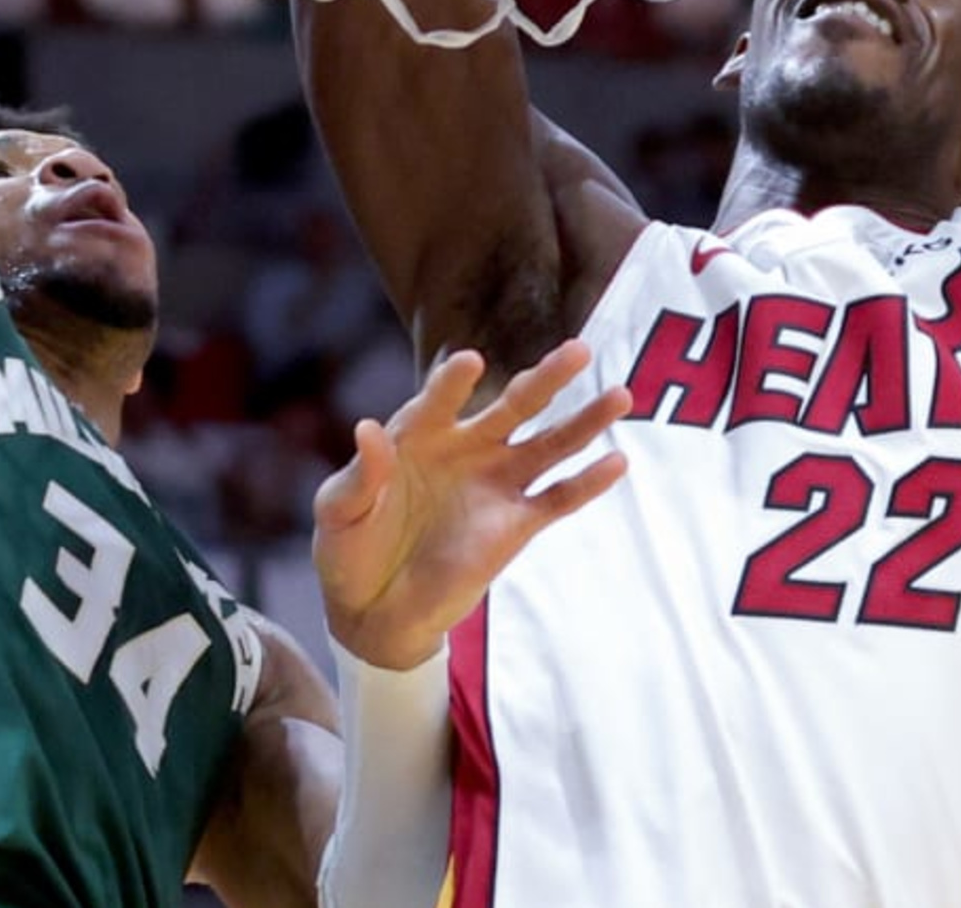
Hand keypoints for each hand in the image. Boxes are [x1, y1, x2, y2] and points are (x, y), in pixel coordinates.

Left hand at [312, 343, 627, 671]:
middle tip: (579, 350)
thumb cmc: (348, 548)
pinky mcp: (513, 526)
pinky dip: (587, 484)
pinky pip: (557, 500)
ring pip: (549, 445)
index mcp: (420, 434)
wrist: (370, 610)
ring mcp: (495, 486)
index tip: (469, 364)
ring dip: (584, 422)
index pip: (441, 399)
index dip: (453, 383)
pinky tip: (617, 463)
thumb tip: (369, 430)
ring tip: (621, 396)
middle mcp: (466, 449)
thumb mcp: (339, 511)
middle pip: (515, 406)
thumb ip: (360, 474)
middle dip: (547, 379)